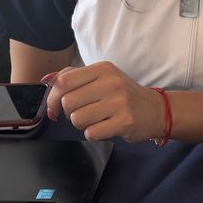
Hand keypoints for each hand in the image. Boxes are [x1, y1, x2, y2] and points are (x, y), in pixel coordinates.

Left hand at [42, 61, 163, 141]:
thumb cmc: (124, 94)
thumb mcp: (102, 78)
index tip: (55, 108)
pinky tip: (106, 127)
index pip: (64, 81)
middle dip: (71, 113)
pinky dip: (94, 134)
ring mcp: (119, 102)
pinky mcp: (124, 122)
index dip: (53, 98)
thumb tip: (46, 80)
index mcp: (103, 68)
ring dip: (83, 124)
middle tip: (86, 112)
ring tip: (98, 119)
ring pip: (77, 119)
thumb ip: (73, 77)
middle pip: (68, 102)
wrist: (156, 110)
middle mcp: (111, 82)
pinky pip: (91, 133)